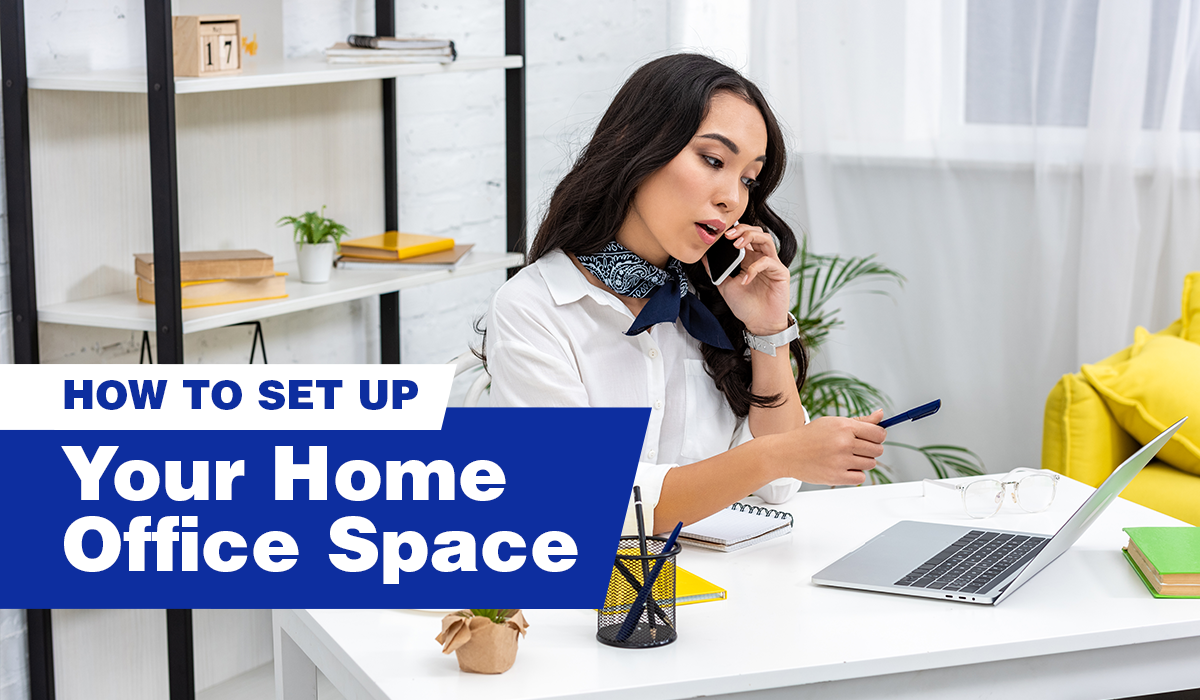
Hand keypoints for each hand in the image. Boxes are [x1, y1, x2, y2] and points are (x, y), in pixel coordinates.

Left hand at [702, 223, 791, 335]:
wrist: (758, 324)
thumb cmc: (745, 306)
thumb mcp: (724, 285)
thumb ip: (715, 270)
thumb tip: (703, 256)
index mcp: (749, 259)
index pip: (744, 236)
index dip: (734, 231)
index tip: (720, 234)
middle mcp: (761, 258)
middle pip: (756, 232)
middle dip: (742, 229)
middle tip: (728, 235)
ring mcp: (772, 264)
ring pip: (766, 239)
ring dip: (750, 237)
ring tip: (736, 245)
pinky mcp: (780, 273)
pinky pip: (768, 262)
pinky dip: (754, 268)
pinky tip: (744, 279)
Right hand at [770, 410, 886, 485]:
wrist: (787, 453)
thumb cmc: (809, 437)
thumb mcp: (833, 422)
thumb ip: (860, 421)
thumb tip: (881, 415)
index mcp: (844, 427)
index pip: (878, 433)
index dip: (878, 436)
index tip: (873, 438)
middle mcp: (844, 443)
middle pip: (877, 450)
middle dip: (870, 449)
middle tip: (856, 448)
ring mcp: (840, 461)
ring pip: (871, 464)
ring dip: (862, 462)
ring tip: (847, 457)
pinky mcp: (837, 477)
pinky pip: (861, 477)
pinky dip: (855, 473)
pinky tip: (843, 467)